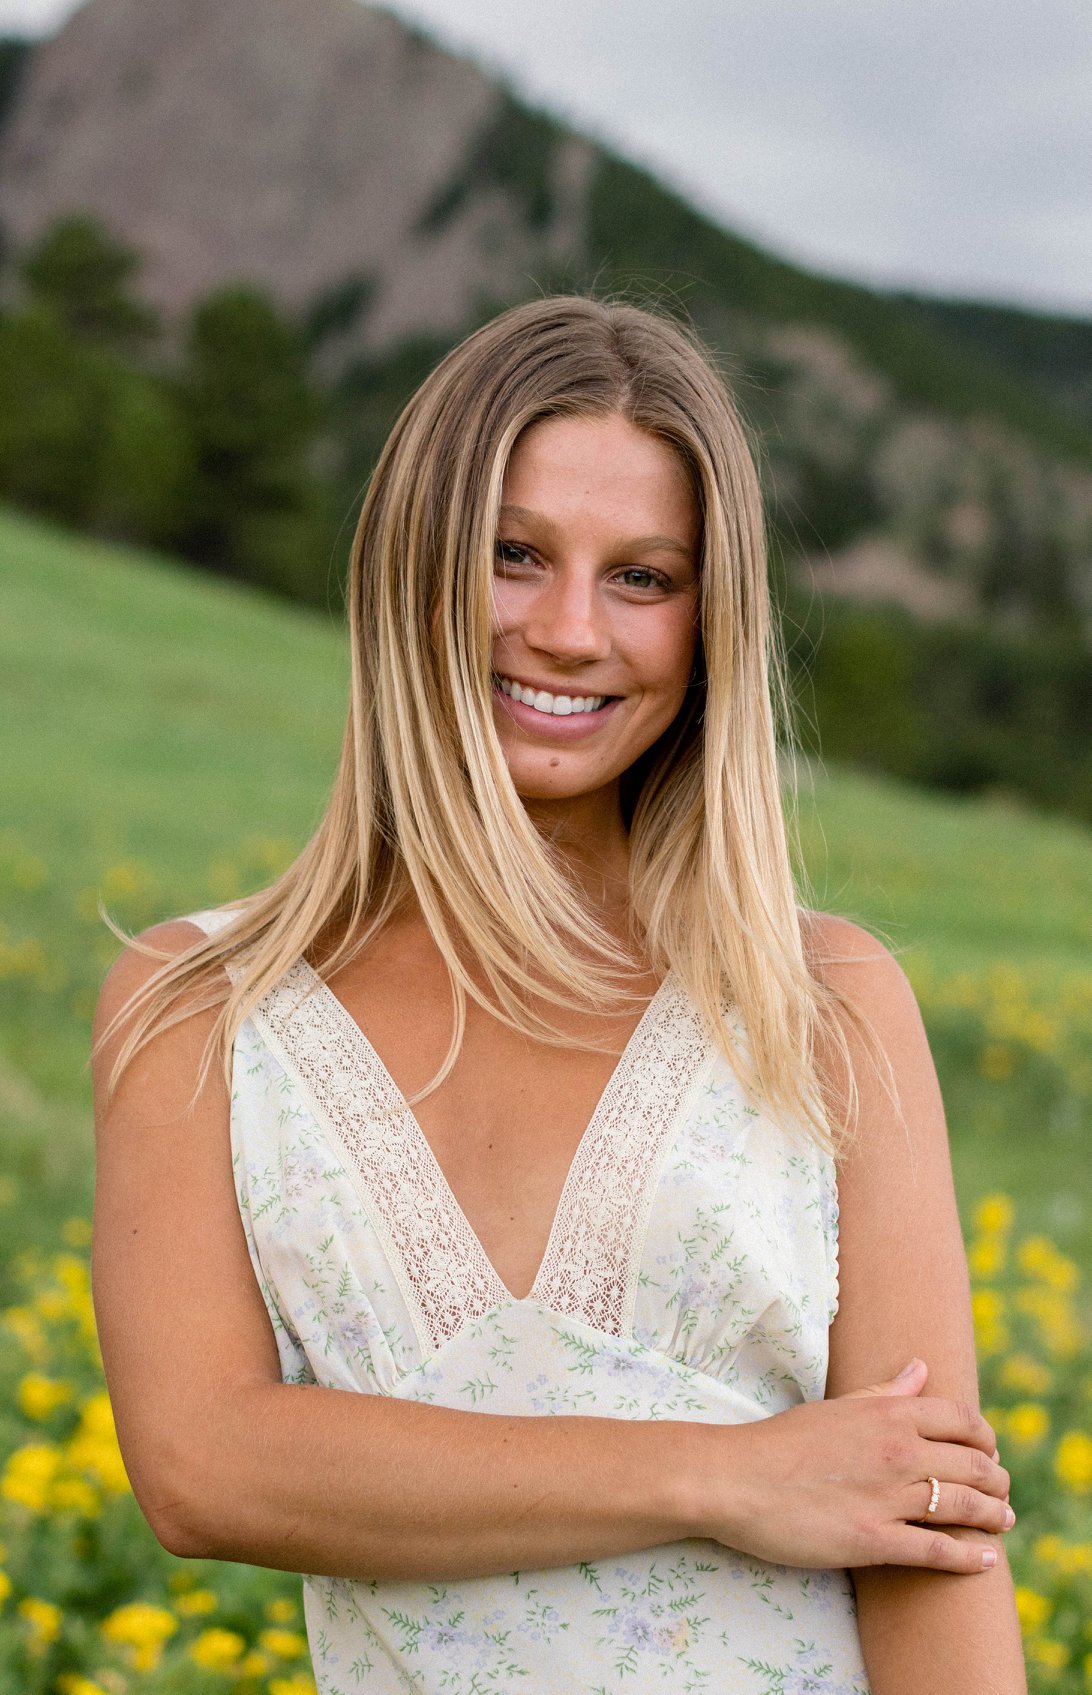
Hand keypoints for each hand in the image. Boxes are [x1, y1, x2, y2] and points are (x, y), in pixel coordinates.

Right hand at [705, 1359, 1011, 1574]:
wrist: (736, 1478)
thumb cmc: (782, 1440)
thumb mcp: (837, 1406)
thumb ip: (884, 1392)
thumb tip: (921, 1369)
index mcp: (889, 1414)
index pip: (962, 1420)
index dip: (985, 1437)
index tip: (989, 1449)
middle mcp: (898, 1452)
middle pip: (973, 1465)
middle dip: (996, 1479)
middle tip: (1001, 1490)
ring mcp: (887, 1498)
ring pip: (963, 1506)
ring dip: (993, 1515)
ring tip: (1003, 1521)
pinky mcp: (873, 1540)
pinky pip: (935, 1550)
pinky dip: (968, 1557)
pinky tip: (985, 1560)